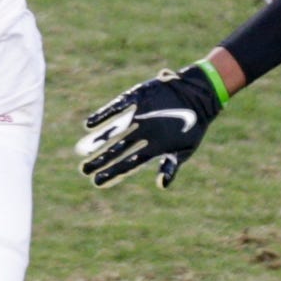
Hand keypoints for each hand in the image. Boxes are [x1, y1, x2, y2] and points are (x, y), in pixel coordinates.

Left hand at [76, 64, 225, 188]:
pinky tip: (90, 124)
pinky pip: (116, 108)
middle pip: (116, 150)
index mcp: (152, 148)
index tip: (96, 182)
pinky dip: (104, 115)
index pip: (128, 164)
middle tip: (83, 170)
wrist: (200, 95)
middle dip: (100, 160)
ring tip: (81, 150)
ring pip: (113, 131)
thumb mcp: (186, 149)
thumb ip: (171, 165)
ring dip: (98, 140)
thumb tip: (161, 185)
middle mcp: (141, 134)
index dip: (112, 173)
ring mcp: (137, 117)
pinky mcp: (136, 98)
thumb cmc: (194, 124)